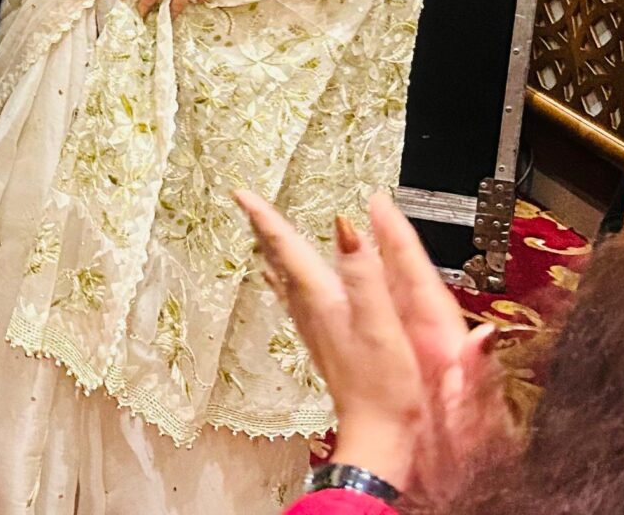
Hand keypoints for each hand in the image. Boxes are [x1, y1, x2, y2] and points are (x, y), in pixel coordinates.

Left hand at [238, 189, 511, 500]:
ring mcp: (313, 327)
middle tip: (246, 203)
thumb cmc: (382, 384)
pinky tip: (288, 285)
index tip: (241, 192)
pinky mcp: (323, 342)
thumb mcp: (379, 320)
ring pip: (284, 279)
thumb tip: (346, 227)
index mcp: (321, 297)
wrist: (378, 431)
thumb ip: (363, 272)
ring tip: (264, 235)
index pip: (286, 247)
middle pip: (279, 259)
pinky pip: (295, 299)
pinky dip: (288, 280)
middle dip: (264, 228)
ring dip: (275, 252)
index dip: (264, 216)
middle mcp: (309, 309)